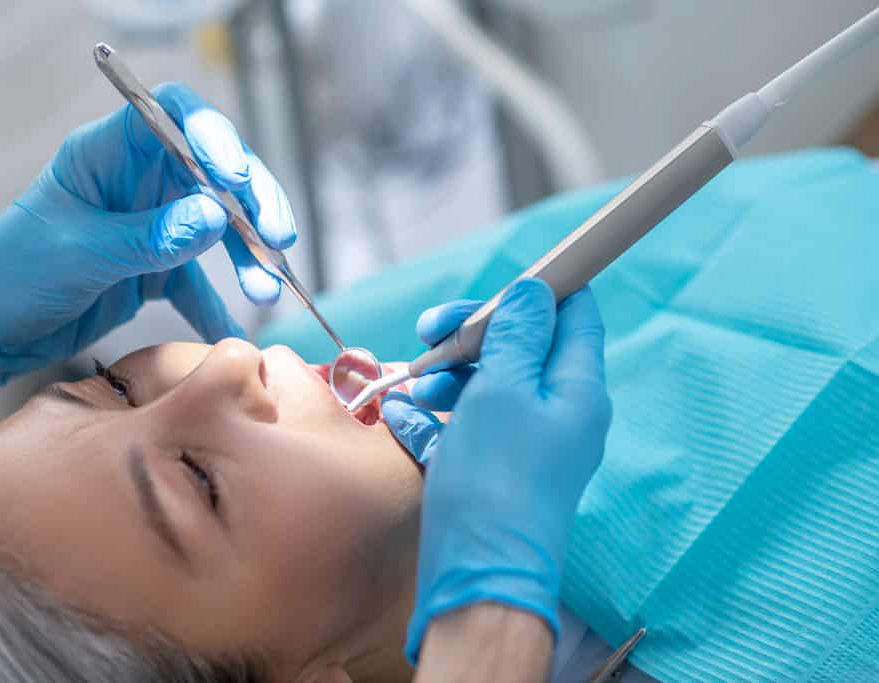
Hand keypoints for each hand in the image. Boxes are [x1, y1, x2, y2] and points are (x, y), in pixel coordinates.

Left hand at [0, 83, 294, 386]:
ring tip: (267, 288)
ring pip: (218, 225)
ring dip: (248, 254)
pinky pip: (200, 282)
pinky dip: (221, 303)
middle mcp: (137, 181)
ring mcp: (150, 225)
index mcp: (107, 154)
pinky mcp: (155, 269)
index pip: (173, 117)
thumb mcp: (78, 253)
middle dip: (252, 202)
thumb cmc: (8, 274)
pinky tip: (240, 324)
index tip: (235, 177)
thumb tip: (214, 216)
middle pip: (213, 172)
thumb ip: (148, 237)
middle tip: (276, 238)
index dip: (212, 135)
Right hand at [383, 280, 611, 661]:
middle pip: (522, 349)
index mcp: (576, 390)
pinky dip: (436, 415)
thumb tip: (535, 291)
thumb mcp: (504, 389)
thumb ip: (518, 334)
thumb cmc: (496, 479)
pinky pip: (466, 427)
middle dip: (475, 333)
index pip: (576, 317)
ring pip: (489, 386)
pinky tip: (400, 412)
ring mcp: (525, 445)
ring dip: (450, 374)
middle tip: (432, 331)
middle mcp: (558, 415)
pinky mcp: (493, 471)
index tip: (498, 283)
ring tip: (414, 383)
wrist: (479, 576)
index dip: (542, 290)